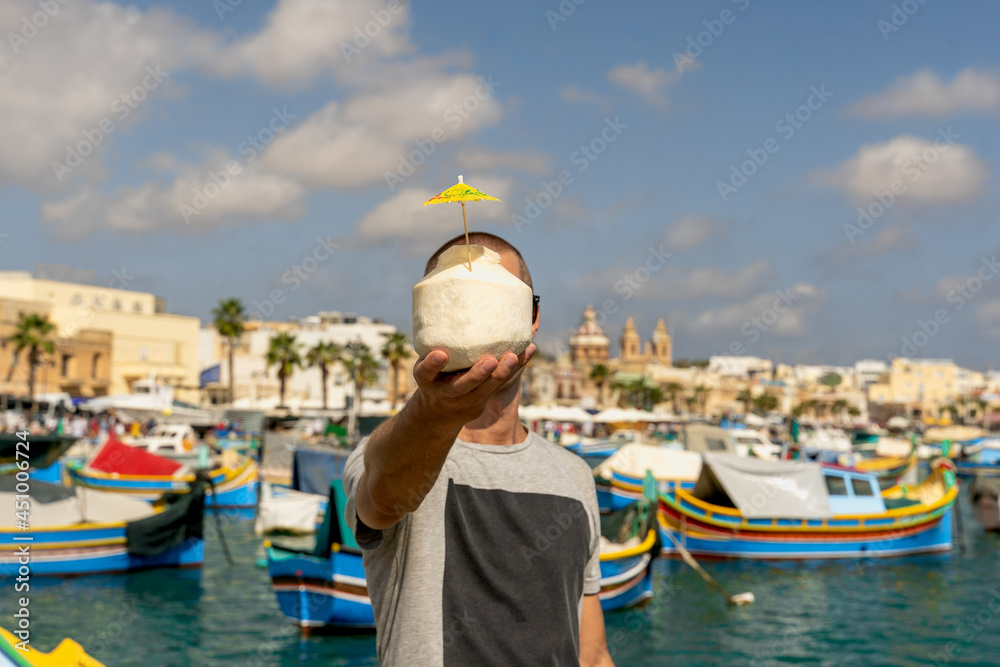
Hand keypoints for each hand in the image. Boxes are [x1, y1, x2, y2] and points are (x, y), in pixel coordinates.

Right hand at [412, 344, 536, 426]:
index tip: (440, 355)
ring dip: (501, 373)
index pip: (425, 373)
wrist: (440, 411)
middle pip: (461, 387)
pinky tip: (529, 350)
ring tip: (513, 357)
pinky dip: (516, 368)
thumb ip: (436, 344)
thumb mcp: (426, 364)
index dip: (432, 365)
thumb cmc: (434, 375)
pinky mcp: (482, 400)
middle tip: (490, 361)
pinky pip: (501, 384)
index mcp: (426, 380)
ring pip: (485, 389)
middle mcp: (445, 392)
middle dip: (477, 375)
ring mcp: (465, 399)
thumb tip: (450, 303)